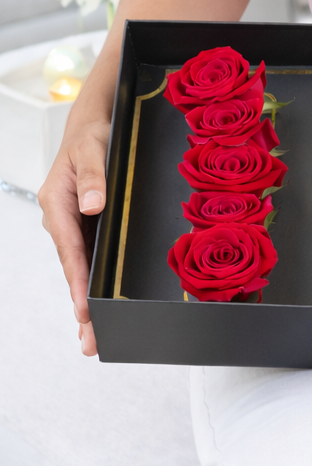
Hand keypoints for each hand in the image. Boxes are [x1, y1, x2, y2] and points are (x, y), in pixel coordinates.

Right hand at [38, 113, 110, 356]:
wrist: (93, 123)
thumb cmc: (92, 134)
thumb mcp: (93, 149)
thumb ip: (95, 177)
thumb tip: (92, 205)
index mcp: (58, 204)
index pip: (71, 251)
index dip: (78, 283)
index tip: (85, 311)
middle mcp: (63, 219)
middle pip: (74, 269)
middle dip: (82, 307)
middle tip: (91, 342)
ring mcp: (74, 224)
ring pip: (81, 268)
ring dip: (86, 301)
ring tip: (94, 336)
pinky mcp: (86, 224)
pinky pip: (89, 258)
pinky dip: (92, 282)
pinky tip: (99, 305)